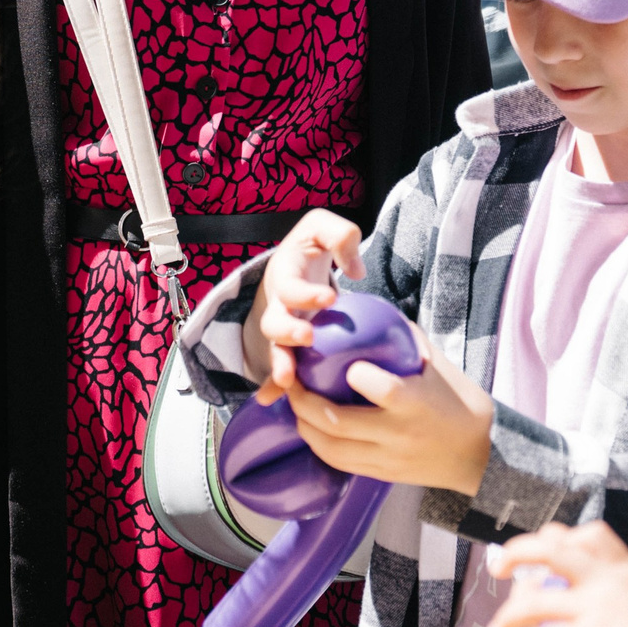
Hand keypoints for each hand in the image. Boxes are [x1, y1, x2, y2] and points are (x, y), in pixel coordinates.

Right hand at [242, 209, 365, 389]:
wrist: (297, 260)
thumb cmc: (314, 243)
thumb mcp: (323, 226)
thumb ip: (341, 236)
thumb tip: (355, 270)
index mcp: (285, 273)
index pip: (291, 285)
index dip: (307, 293)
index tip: (330, 298)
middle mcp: (278, 303)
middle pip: (273, 322)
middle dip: (288, 331)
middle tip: (308, 337)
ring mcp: (282, 326)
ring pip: (275, 348)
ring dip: (280, 364)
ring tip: (289, 381)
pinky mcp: (290, 343)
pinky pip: (279, 365)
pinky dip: (273, 384)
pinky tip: (271, 400)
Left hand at [278, 330, 494, 493]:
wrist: (481, 456)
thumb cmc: (461, 403)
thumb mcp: (440, 366)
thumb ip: (406, 340)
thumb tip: (374, 311)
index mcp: (418, 404)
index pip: (383, 390)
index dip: (358, 375)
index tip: (345, 361)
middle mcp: (399, 435)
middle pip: (339, 423)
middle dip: (305, 402)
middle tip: (294, 381)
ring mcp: (388, 459)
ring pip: (332, 448)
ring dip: (305, 426)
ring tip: (296, 404)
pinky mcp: (382, 475)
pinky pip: (340, 463)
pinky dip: (319, 445)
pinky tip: (311, 428)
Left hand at [484, 523, 627, 626]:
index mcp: (623, 570)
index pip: (587, 535)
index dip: (557, 536)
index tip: (540, 547)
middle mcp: (606, 581)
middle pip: (551, 550)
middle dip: (517, 553)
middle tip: (497, 568)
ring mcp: (596, 609)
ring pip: (533, 601)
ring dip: (507, 618)